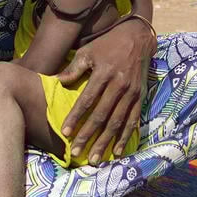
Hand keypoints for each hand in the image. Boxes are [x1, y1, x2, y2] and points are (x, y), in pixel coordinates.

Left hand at [56, 18, 155, 163]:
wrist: (137, 38)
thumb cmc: (107, 44)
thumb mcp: (88, 51)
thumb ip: (74, 69)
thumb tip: (56, 82)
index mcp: (104, 73)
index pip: (87, 100)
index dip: (76, 117)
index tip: (65, 132)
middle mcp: (119, 85)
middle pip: (101, 115)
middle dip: (88, 136)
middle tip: (76, 152)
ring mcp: (132, 92)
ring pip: (117, 122)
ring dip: (105, 142)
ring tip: (95, 158)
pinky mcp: (141, 97)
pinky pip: (133, 120)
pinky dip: (125, 136)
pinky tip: (117, 151)